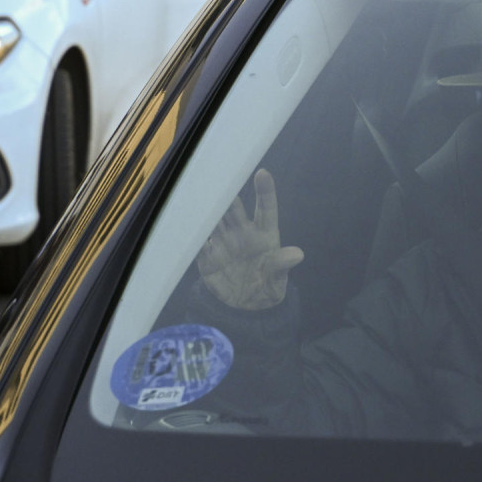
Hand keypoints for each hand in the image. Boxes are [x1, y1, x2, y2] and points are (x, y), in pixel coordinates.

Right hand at [197, 169, 303, 309]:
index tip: (262, 173)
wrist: (245, 308)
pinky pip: (199, 241)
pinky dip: (193, 231)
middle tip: (218, 178)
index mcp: (264, 235)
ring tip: (197, 193)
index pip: (266, 209)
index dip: (264, 191)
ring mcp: (224, 242)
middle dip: (226, 194)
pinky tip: (184, 220)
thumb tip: (297, 255)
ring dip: (207, 208)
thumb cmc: (267, 287)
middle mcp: (242, 233)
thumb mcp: (277, 280)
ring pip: (215, 219)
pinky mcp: (208, 256)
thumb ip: (282, 266)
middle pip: (233, 209)